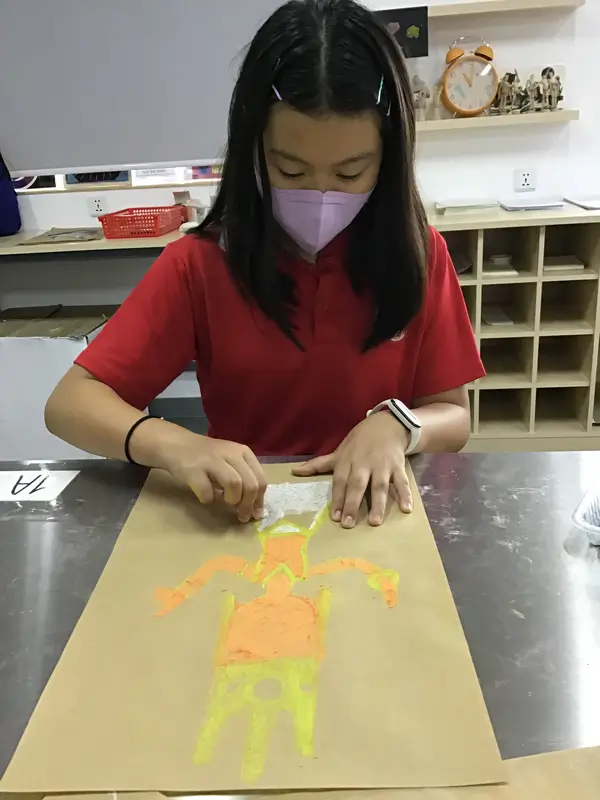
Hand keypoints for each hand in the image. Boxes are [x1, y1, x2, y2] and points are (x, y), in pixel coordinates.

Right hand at [162, 433, 266, 522]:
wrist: (177, 445)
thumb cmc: (208, 458)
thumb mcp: (230, 462)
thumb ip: (244, 479)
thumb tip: (255, 509)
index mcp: (243, 452)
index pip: (261, 479)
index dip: (259, 501)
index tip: (255, 514)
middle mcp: (230, 454)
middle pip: (250, 484)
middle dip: (248, 505)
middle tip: (241, 515)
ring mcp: (211, 460)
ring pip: (234, 484)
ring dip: (232, 500)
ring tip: (225, 502)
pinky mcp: (194, 470)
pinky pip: (207, 491)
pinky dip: (208, 499)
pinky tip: (206, 496)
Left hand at [293, 411, 412, 528]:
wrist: (386, 424)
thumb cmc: (359, 441)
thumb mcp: (339, 451)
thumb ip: (318, 464)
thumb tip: (295, 472)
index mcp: (348, 461)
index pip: (340, 481)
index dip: (336, 498)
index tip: (333, 516)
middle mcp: (364, 464)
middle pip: (358, 485)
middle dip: (352, 504)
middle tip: (348, 524)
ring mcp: (382, 465)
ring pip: (380, 486)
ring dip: (378, 504)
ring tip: (375, 522)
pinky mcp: (398, 466)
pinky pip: (402, 482)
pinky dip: (405, 494)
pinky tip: (407, 509)